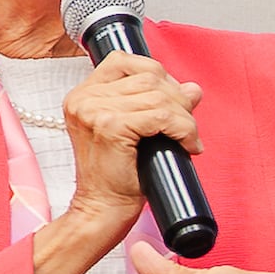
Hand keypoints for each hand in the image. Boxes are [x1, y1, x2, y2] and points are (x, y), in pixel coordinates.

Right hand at [34, 52, 203, 273]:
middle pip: (148, 75)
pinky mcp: (111, 127)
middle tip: (186, 125)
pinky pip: (163, 115)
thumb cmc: (116, 178)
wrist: (101, 212)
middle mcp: (83, 99)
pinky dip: (184, 129)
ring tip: (187, 139)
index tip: (171, 102)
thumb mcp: (135, 132)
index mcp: (82, 96)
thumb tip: (193, 88)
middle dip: (177, 98)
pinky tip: (187, 145)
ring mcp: (94, 111)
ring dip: (184, 117)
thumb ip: (156, 105)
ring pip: (160, 95)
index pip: (125, 61)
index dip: (157, 75)